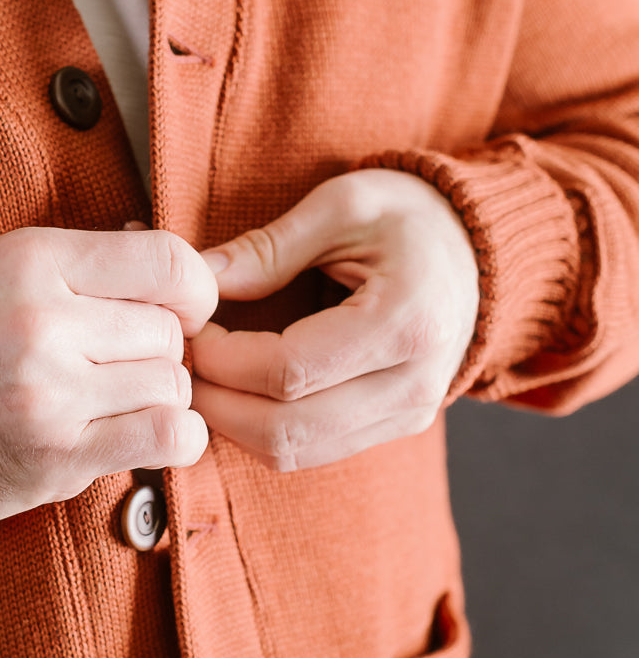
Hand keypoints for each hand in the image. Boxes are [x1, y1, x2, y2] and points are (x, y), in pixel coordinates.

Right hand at [0, 227, 217, 521]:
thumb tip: (191, 276)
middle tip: (114, 363)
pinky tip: (147, 433)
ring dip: (156, 396)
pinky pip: (168, 437)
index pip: (169, 261)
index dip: (193, 290)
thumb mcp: (11, 267)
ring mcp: (50, 394)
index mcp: (34, 262)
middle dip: (156, 350)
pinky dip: (176, 437)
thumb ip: (96, 266)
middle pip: (171, 333)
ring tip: (109, 398)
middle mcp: (42, 323)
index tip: (178, 310)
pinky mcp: (57, 456)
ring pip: (172, 385)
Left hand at [190, 169, 479, 469]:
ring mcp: (407, 415)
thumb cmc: (411, 217)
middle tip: (179, 365)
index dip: (224, 358)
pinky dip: (260, 431)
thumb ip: (269, 246)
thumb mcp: (344, 204)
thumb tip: (198, 280)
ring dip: (233, 425)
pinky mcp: (394, 427)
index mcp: (407, 322)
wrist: (478, 252)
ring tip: (202, 379)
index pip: (289, 371)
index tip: (191, 329)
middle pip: (286, 429)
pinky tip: (235, 393)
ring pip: (294, 453)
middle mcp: (413, 384)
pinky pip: (310, 452)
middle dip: (217, 403)